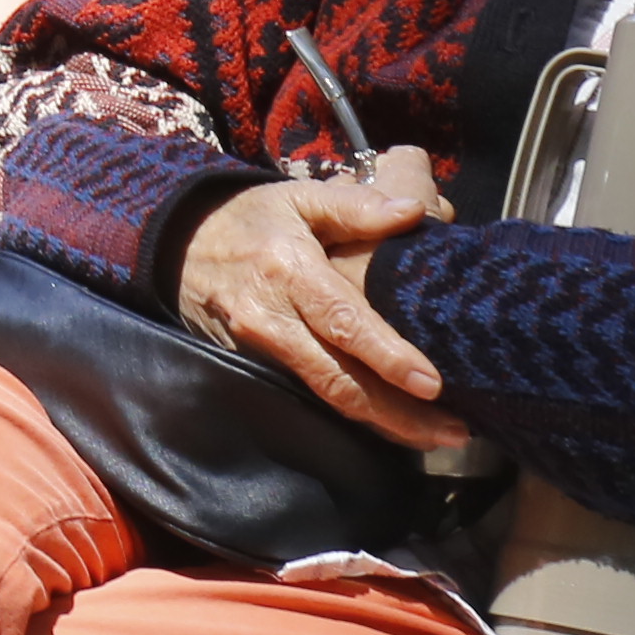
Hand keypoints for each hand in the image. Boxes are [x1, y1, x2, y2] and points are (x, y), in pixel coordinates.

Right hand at [171, 155, 456, 443]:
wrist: (180, 245)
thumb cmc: (251, 218)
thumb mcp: (298, 198)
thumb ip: (357, 207)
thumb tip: (415, 212)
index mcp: (289, 272)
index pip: (343, 322)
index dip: (388, 356)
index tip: (432, 383)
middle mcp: (273, 320)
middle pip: (339, 379)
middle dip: (398, 413)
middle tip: (454, 431)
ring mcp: (262, 351)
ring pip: (328, 397)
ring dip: (384, 422)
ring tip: (436, 436)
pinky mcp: (258, 369)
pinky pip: (312, 395)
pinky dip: (356, 413)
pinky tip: (394, 423)